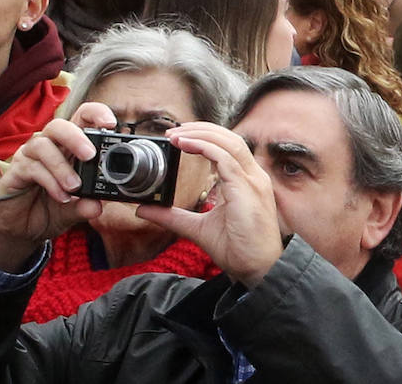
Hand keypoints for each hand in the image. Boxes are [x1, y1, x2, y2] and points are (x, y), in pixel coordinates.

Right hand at [0, 104, 114, 271]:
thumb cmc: (47, 211)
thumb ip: (84, 207)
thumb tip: (97, 205)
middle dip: (76, 137)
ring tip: (75, 187)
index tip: (110, 124)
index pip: (79, 120)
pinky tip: (61, 197)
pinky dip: (49, 181)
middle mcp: (48, 147)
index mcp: (67, 149)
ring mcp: (30, 157)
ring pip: (42, 144)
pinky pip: (32, 167)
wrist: (20, 230)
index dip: (95, 114)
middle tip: (90, 156)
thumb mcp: (72, 212)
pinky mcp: (16, 171)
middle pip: (58, 125)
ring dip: (61, 165)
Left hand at [136, 122, 282, 288]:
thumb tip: (144, 209)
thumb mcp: (197, 227)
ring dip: (200, 134)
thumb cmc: (237, 250)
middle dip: (200, 129)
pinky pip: (226, 158)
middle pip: (229, 137)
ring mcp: (252, 182)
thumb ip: (172, 216)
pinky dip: (204, 147)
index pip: (226, 147)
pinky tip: (185, 146)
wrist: (257, 271)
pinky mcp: (247, 190)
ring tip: (176, 136)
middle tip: (173, 132)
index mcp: (244, 181)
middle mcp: (252, 177)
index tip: (177, 138)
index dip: (203, 137)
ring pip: (228, 142)